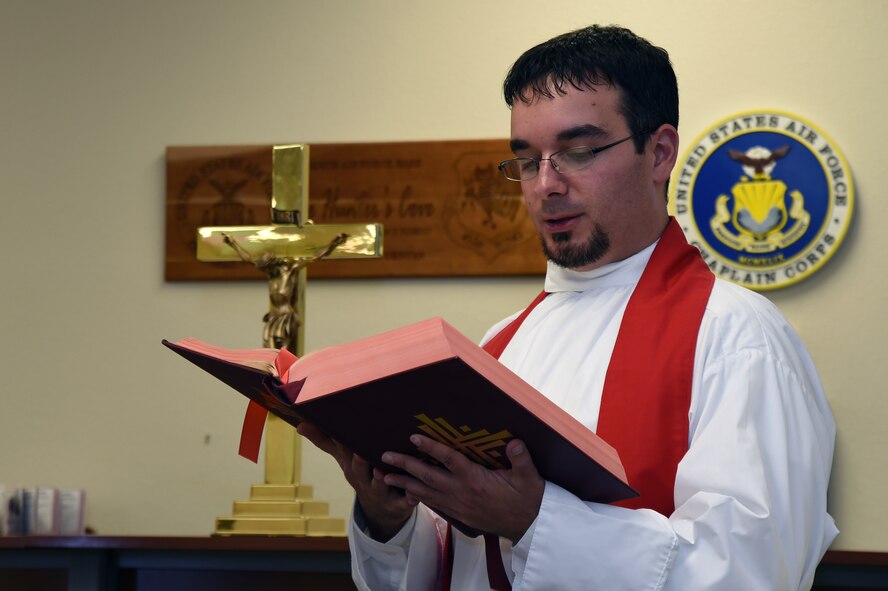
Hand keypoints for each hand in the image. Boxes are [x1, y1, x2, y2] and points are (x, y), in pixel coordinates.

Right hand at [297, 422, 413, 540]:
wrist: (381, 510)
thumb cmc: (363, 474)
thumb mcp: (344, 459)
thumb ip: (326, 441)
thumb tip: (299, 424)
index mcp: (351, 465)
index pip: (344, 451)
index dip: (343, 441)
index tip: (344, 427)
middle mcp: (363, 479)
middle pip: (359, 469)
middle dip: (359, 460)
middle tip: (361, 450)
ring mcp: (379, 492)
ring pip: (380, 485)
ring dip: (381, 479)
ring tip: (382, 471)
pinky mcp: (397, 504)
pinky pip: (403, 503)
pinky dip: (408, 499)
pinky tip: (414, 495)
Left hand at [380, 434, 544, 542]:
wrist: (528, 525)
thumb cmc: (528, 497)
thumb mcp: (529, 477)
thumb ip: (521, 459)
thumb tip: (515, 442)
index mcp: (475, 480)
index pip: (449, 460)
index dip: (431, 448)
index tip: (414, 438)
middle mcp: (461, 492)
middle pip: (427, 476)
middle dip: (405, 466)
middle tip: (385, 457)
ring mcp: (458, 505)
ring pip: (425, 493)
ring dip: (404, 484)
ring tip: (385, 477)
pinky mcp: (459, 515)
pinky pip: (433, 504)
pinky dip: (418, 497)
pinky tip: (407, 492)